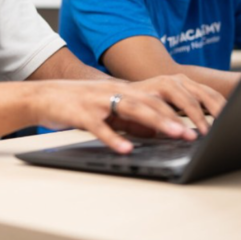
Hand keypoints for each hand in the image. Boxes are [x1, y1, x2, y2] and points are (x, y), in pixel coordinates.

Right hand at [31, 74, 225, 153]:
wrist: (41, 96)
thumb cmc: (75, 103)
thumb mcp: (107, 107)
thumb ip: (131, 115)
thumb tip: (157, 127)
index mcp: (122, 90)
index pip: (157, 98)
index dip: (179, 110)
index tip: (199, 123)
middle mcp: (113, 92)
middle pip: (150, 102)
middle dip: (175, 117)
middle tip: (195, 132)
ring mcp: (97, 102)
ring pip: (131, 109)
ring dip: (156, 122)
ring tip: (175, 134)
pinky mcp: (79, 114)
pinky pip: (99, 127)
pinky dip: (113, 138)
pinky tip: (125, 149)